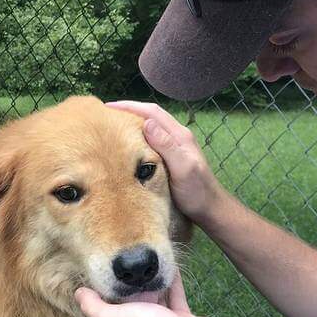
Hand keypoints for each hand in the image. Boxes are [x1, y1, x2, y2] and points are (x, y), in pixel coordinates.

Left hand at [75, 273, 223, 316]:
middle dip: (129, 286)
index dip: (104, 294)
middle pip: (132, 303)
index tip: (101, 271)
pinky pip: (175, 294)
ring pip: (155, 297)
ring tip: (147, 260)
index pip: (107, 311)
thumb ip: (92, 306)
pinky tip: (171, 264)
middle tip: (126, 261)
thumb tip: (78, 293)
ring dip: (152, 281)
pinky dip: (173, 280)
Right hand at [106, 101, 226, 223]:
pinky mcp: (172, 156)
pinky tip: (128, 143)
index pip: (152, 112)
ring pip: (152, 127)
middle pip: (151, 116)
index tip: (108, 107)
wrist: (210, 209)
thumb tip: (147, 124)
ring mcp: (176, 146)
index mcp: (180, 135)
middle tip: (105, 115)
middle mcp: (178, 136)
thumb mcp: (182, 169)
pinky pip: (152, 139)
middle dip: (129, 111)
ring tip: (113, 125)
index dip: (130, 107)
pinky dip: (138, 136)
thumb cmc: (197, 192)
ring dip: (133, 122)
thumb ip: (167, 146)